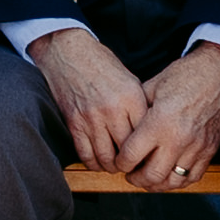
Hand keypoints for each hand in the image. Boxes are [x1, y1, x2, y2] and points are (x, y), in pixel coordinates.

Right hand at [28, 25, 152, 173]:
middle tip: (135, 165)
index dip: (149, 150)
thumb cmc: (101, 65)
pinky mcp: (74, 123)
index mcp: (131, 97)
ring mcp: (92, 118)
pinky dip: (94, 163)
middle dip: (133, 163)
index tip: (150, 156)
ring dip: (113, 167)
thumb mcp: (129, 80)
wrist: (68, 52)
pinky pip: (85, 154)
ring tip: (117, 165)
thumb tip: (151, 133)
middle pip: (128, 151)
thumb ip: (140, 106)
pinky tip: (99, 161)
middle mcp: (113, 110)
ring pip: (106, 158)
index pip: (146, 136)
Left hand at [126, 43, 219, 191]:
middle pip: (151, 176)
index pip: (132, 156)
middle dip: (136, 179)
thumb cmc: (185, 75)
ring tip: (147, 178)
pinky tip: (169, 175)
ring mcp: (196, 147)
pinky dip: (179, 181)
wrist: (219, 72)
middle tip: (130, 174)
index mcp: (159, 122)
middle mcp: (178, 139)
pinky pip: (193, 177)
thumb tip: (122, 127)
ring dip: (156, 184)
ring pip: (172, 182)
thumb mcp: (152, 87)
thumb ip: (137, 111)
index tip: (119, 162)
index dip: (121, 163)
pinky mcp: (210, 150)